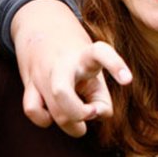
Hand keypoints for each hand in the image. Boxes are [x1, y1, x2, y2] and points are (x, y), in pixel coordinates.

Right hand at [12, 0, 131, 136]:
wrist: (43, 31)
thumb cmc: (77, 61)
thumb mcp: (95, 72)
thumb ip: (102, 99)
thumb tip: (96, 116)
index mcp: (85, 55)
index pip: (100, 53)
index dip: (115, 66)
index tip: (128, 80)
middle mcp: (62, 63)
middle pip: (62, 92)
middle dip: (78, 114)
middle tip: (91, 114)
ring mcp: (42, 73)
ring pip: (52, 108)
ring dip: (70, 125)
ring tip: (79, 122)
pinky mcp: (29, 83)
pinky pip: (32, 109)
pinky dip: (45, 120)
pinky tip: (52, 115)